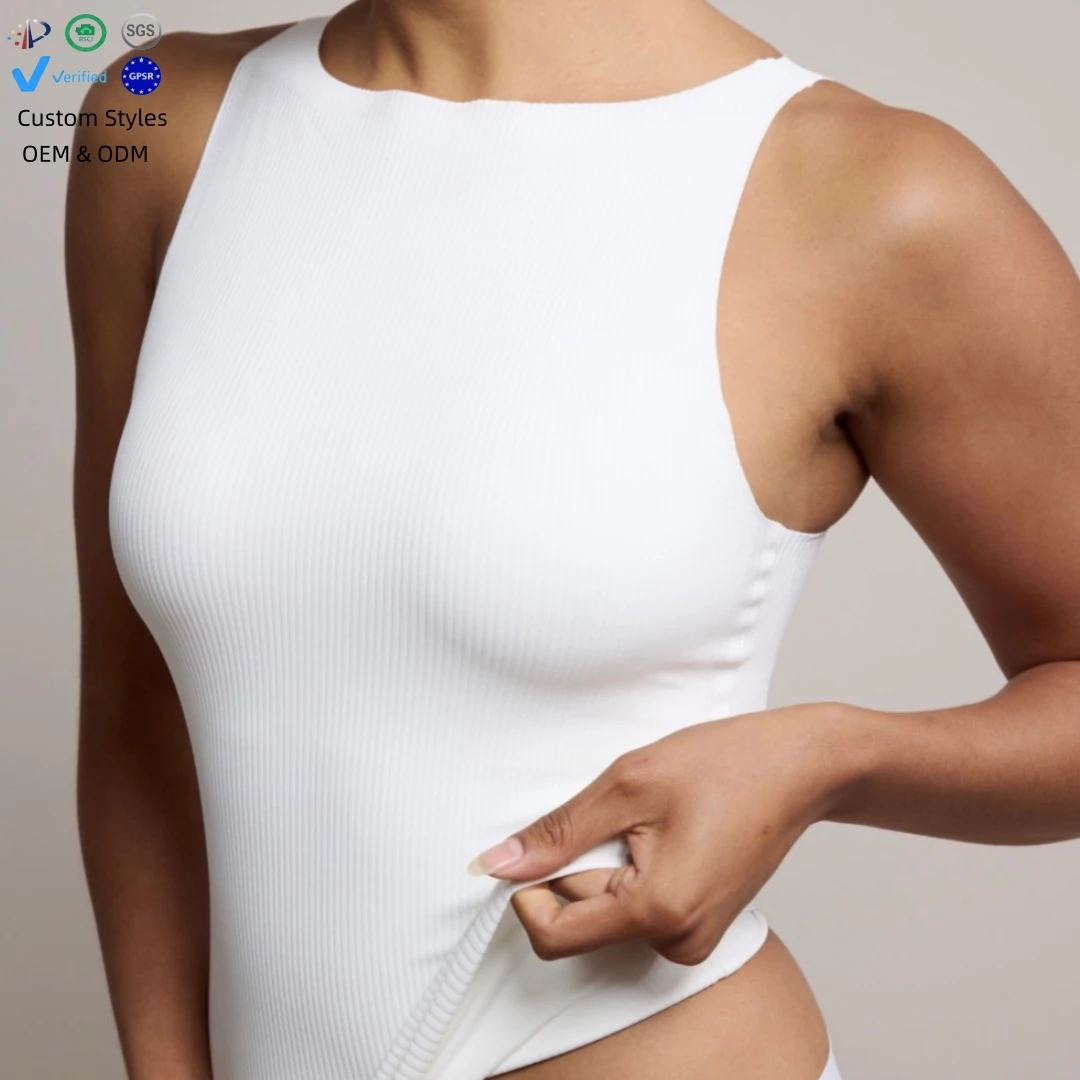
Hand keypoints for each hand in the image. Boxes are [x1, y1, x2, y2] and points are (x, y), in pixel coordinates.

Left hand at [466, 703, 847, 964]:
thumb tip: (498, 864)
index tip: (544, 844)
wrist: (800, 766)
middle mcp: (679, 942)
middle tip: (623, 815)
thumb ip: (559, 832)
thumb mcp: (627, 782)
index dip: (529, 891)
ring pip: (606, 913)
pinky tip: (666, 833)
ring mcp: (693, 939)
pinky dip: (631, 871)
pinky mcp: (699, 925)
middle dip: (580, 866)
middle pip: (580, 921)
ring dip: (608, 866)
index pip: (553, 935)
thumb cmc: (728, 764)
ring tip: (652, 822)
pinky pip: (636, 908)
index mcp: (659, 912)